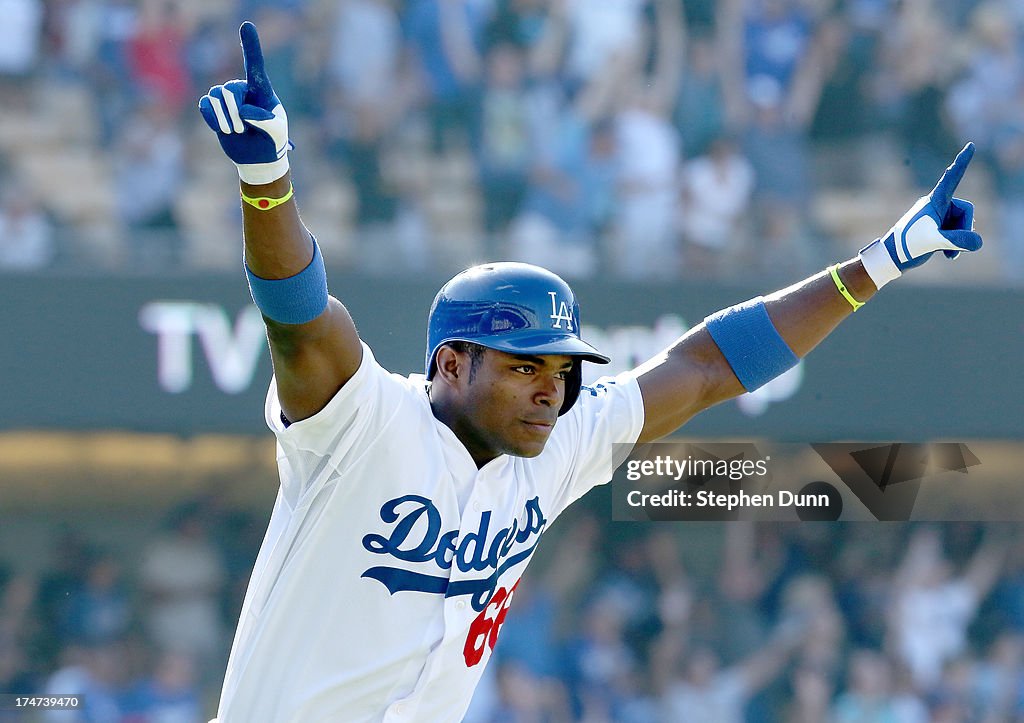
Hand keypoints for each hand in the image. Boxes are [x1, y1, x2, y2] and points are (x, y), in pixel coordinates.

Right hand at [198, 22, 292, 184]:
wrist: (259, 159)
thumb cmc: (273, 142)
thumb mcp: (278, 133)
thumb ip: (266, 120)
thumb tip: (244, 110)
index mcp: (262, 89)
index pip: (255, 65)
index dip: (250, 45)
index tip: (246, 25)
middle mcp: (243, 89)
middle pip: (229, 89)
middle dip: (234, 112)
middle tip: (243, 129)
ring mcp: (227, 98)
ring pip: (215, 96)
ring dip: (225, 119)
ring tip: (237, 131)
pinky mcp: (213, 108)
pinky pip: (204, 105)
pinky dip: (213, 120)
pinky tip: (223, 129)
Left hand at [858, 143, 982, 288]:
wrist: (891, 258)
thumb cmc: (907, 246)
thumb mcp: (934, 242)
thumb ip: (957, 240)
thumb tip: (978, 242)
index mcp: (933, 201)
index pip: (951, 178)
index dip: (962, 162)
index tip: (970, 146)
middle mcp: (936, 204)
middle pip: (965, 211)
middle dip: (963, 230)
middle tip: (951, 248)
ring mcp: (937, 215)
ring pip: (961, 223)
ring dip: (958, 239)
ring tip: (946, 253)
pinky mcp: (936, 225)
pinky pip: (956, 231)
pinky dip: (954, 243)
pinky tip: (947, 255)